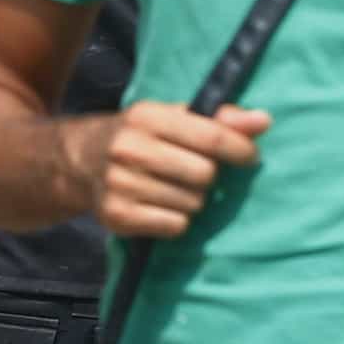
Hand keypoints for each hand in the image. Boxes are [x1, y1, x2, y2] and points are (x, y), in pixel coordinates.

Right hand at [98, 101, 269, 238]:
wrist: (80, 160)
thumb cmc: (142, 136)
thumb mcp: (174, 117)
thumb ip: (221, 119)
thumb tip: (263, 121)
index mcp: (147, 117)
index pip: (211, 137)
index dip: (240, 149)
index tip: (249, 156)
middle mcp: (129, 149)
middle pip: (204, 175)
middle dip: (208, 176)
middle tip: (193, 171)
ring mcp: (120, 184)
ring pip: (192, 204)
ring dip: (192, 200)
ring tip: (172, 188)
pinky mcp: (117, 216)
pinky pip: (176, 226)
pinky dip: (176, 220)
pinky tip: (160, 206)